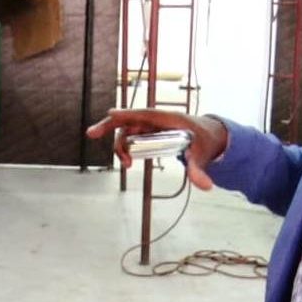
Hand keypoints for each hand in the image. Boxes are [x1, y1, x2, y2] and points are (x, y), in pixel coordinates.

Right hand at [85, 108, 227, 190]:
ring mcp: (152, 127)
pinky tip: (127, 161)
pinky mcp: (150, 134)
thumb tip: (206, 187)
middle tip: (90, 134)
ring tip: (126, 165)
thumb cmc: (206, 140)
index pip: (145, 114)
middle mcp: (157, 121)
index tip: (110, 114)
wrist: (211, 136)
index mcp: (169, 119)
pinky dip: (126, 147)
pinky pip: (132, 137)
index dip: (127, 114)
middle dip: (109, 126)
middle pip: (129, 120)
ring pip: (128, 131)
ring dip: (121, 145)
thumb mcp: (203, 155)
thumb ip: (199, 170)